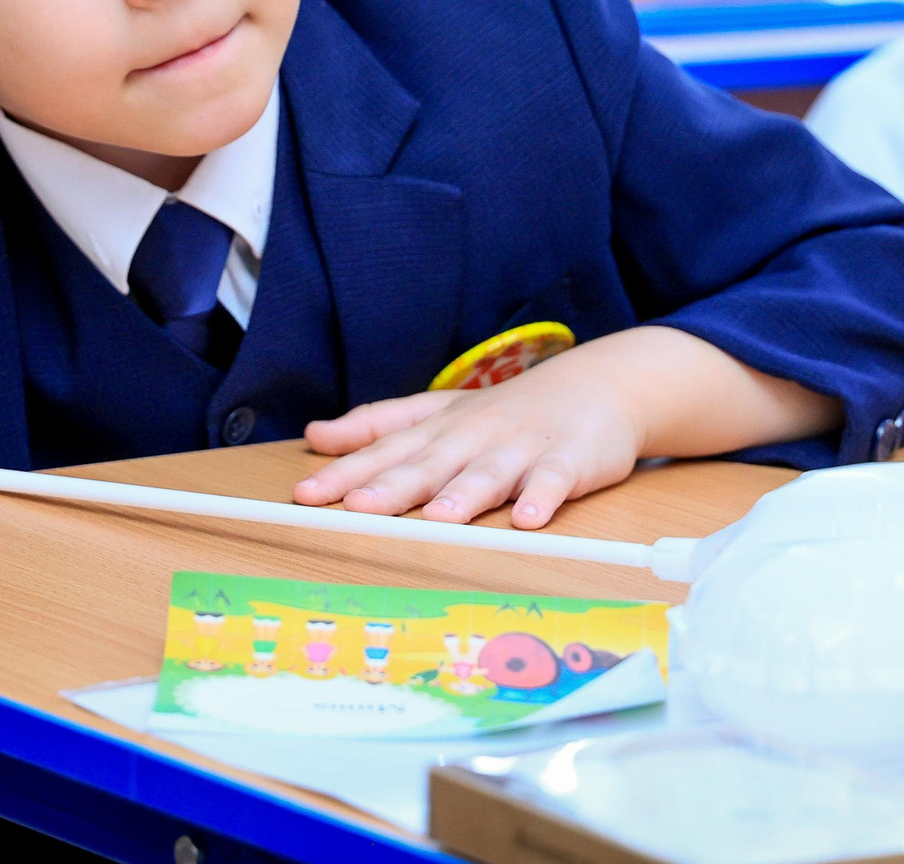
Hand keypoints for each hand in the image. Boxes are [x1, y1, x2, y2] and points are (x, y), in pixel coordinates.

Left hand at [295, 352, 643, 528]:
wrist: (598, 383)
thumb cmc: (508, 410)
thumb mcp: (439, 412)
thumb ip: (378, 426)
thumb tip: (315, 435)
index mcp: (440, 429)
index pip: (386, 451)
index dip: (347, 473)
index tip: (306, 496)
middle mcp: (474, 436)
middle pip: (430, 464)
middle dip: (394, 487)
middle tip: (358, 508)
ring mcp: (522, 447)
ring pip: (489, 473)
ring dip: (463, 495)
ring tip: (438, 518)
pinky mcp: (570, 459)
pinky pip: (555, 481)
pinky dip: (543, 497)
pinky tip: (528, 520)